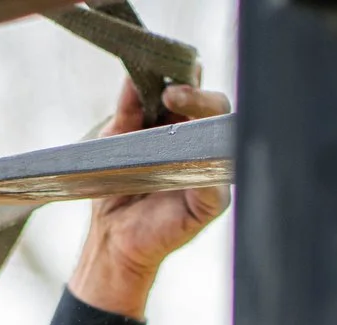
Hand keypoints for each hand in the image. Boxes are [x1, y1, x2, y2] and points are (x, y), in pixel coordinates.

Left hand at [69, 81, 231, 320]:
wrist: (113, 238)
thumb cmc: (117, 190)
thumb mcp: (116, 141)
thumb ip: (128, 110)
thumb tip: (132, 77)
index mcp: (183, 130)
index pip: (196, 95)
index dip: (189, 80)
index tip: (168, 74)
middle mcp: (202, 148)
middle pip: (217, 111)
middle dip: (198, 96)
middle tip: (171, 92)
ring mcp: (211, 175)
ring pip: (224, 138)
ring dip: (204, 121)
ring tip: (178, 116)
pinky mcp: (211, 203)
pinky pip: (219, 178)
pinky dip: (206, 161)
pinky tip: (191, 151)